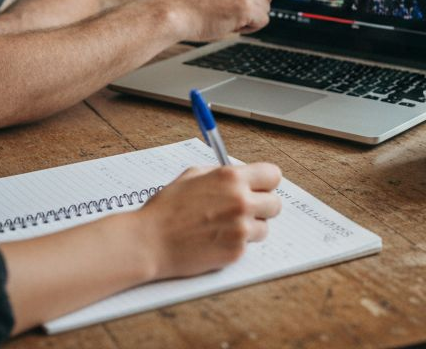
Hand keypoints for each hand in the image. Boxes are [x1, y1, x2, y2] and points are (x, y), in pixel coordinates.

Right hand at [139, 162, 282, 279]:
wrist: (150, 241)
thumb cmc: (166, 209)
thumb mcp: (191, 176)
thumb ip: (221, 174)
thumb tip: (240, 174)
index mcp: (231, 178)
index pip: (273, 175)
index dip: (266, 183)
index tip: (259, 188)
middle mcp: (240, 201)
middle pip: (275, 204)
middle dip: (261, 207)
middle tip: (243, 210)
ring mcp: (240, 228)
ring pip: (264, 227)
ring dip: (250, 227)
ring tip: (225, 227)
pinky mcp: (236, 251)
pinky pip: (248, 246)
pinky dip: (236, 244)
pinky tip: (215, 240)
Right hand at [157, 0, 307, 41]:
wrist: (175, 13)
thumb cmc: (191, 3)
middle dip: (255, 6)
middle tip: (230, 10)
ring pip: (266, 9)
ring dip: (250, 17)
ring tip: (225, 15)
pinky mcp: (246, 6)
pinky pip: (261, 21)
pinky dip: (249, 27)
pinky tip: (230, 22)